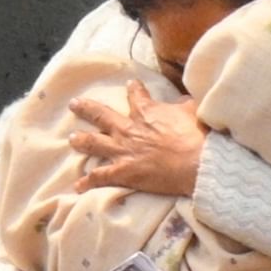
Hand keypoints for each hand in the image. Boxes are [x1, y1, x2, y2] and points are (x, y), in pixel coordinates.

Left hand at [68, 80, 207, 195]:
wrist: (197, 162)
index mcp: (146, 111)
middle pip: (102, 115)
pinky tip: (78, 186)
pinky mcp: (123, 172)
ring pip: (94, 143)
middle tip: (75, 104)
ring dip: (82, 141)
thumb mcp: (193, 111)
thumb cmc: (197, 135)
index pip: (136, 95)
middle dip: (87, 109)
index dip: (133, 89)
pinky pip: (100, 177)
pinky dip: (88, 182)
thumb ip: (184, 105)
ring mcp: (123, 151)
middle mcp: (128, 129)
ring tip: (72, 139)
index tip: (130, 85)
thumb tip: (185, 100)